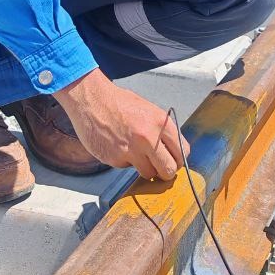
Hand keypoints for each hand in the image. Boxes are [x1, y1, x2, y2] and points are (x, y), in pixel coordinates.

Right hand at [56, 69, 187, 180]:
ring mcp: (131, 151)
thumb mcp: (148, 110)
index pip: (182, 152)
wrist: (92, 100)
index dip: (178, 159)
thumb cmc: (119, 102)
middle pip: (168, 170)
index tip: (173, 160)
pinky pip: (127, 168)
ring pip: (148, 174)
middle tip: (159, 167)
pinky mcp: (116, 159)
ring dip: (144, 168)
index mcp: (161, 123)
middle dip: (165, 171)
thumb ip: (161, 130)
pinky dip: (125, 161)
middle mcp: (148, 138)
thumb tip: (171, 150)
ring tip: (136, 152)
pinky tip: (118, 146)